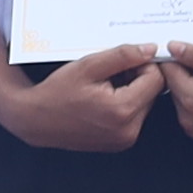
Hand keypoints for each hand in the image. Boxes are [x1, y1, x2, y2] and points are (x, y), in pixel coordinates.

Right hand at [0, 46, 166, 154]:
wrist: (36, 120)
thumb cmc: (57, 92)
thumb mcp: (89, 66)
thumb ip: (123, 56)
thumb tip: (150, 49)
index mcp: (122, 110)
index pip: (156, 79)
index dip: (144, 64)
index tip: (124, 61)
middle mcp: (128, 130)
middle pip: (152, 92)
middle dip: (137, 78)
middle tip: (110, 74)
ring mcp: (125, 139)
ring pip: (145, 103)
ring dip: (131, 91)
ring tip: (104, 87)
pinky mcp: (120, 143)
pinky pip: (135, 116)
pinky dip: (125, 104)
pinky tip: (103, 100)